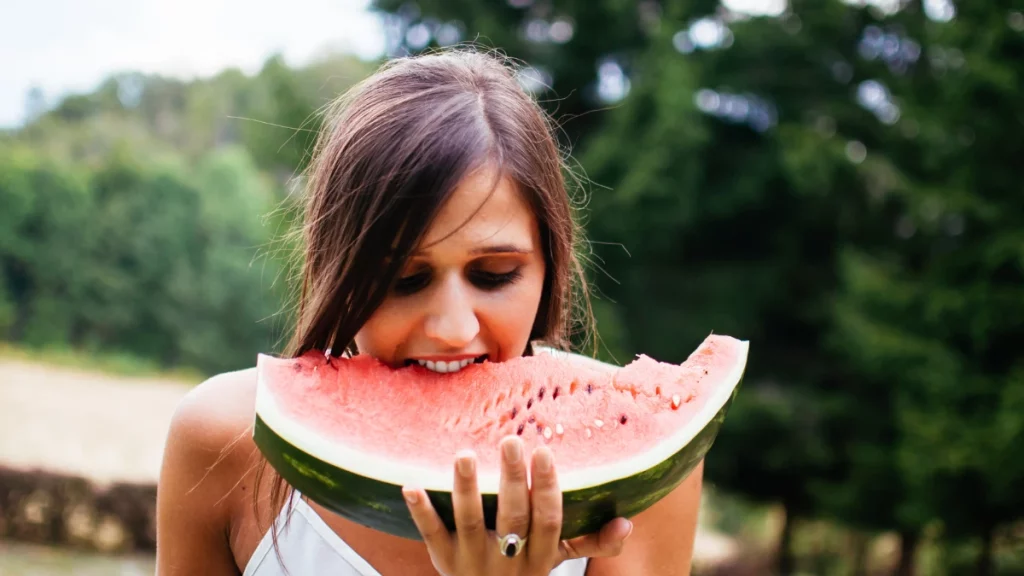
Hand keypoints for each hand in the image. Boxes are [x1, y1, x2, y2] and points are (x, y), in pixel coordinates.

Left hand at [402, 435, 632, 575]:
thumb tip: (627, 523)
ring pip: (471, 523)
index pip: (547, 520)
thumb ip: (591, 543)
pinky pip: (432, 537)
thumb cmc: (525, 574)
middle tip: (510, 440)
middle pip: (512, 518)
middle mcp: (508, 561)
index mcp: (539, 557)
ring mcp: (474, 563)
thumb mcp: (557, 562)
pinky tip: (411, 485)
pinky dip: (422, 512)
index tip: (544, 452)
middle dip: (512, 479)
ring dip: (467, 489)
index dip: (547, 488)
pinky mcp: (445, 563)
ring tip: (465, 454)